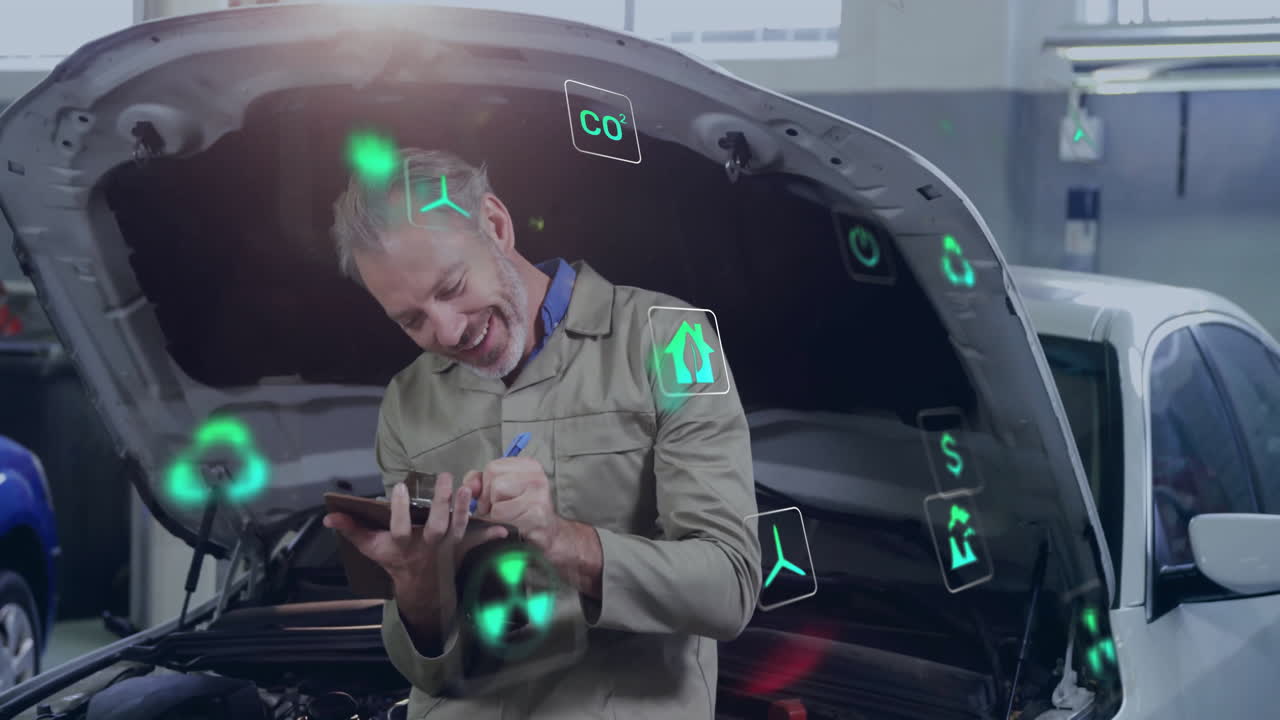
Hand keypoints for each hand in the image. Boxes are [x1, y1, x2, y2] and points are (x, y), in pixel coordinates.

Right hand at [323, 473, 507, 610]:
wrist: (419, 585)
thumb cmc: (393, 559)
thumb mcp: (370, 547)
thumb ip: (351, 530)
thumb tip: (329, 516)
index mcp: (402, 545)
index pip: (399, 527)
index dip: (398, 510)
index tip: (397, 487)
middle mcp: (426, 546)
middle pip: (435, 527)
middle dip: (441, 504)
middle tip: (443, 477)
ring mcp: (445, 547)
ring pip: (456, 529)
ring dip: (462, 509)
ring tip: (465, 487)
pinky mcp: (460, 547)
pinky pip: (475, 540)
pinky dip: (488, 535)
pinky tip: (502, 529)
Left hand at [468, 457, 565, 555]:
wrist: (546, 532)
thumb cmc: (521, 509)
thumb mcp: (500, 488)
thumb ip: (479, 482)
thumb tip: (468, 485)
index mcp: (528, 465)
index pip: (492, 468)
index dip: (485, 486)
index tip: (493, 496)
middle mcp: (536, 477)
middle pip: (494, 484)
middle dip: (489, 501)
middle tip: (500, 509)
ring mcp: (539, 496)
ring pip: (497, 504)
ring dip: (496, 516)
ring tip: (508, 517)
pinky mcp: (537, 515)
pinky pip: (504, 520)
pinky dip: (503, 526)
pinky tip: (514, 526)